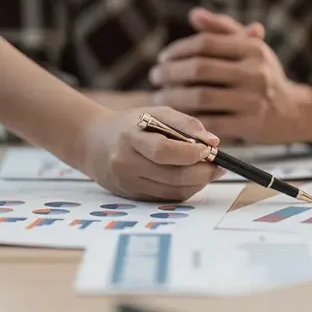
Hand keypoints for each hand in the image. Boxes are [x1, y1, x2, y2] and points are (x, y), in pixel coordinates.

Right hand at [81, 106, 222, 200]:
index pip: (163, 151)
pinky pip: (165, 198)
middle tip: (218, 166)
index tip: (209, 150)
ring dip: (197, 184)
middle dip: (201, 173)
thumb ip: (185, 124)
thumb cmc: (130, 125)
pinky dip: (184, 190)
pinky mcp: (131, 196)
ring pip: (171, 191)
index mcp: (130, 138)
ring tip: (208, 172)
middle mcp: (125, 163)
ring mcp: (127, 183)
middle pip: (171, 176)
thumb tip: (213, 141)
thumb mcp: (154, 113)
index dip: (190, 153)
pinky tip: (192, 179)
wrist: (92, 143)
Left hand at [149, 9, 311, 143]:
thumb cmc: (262, 75)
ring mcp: (253, 100)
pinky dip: (189, 120)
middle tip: (154, 77)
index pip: (206, 43)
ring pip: (201, 97)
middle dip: (170, 73)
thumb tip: (195, 14)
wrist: (292, 112)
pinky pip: (210, 123)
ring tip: (158, 97)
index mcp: (252, 48)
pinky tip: (176, 118)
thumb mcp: (249, 48)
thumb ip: (223, 29)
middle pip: (200, 69)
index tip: (162, 58)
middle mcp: (255, 72)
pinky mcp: (251, 126)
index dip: (178, 49)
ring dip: (173, 97)